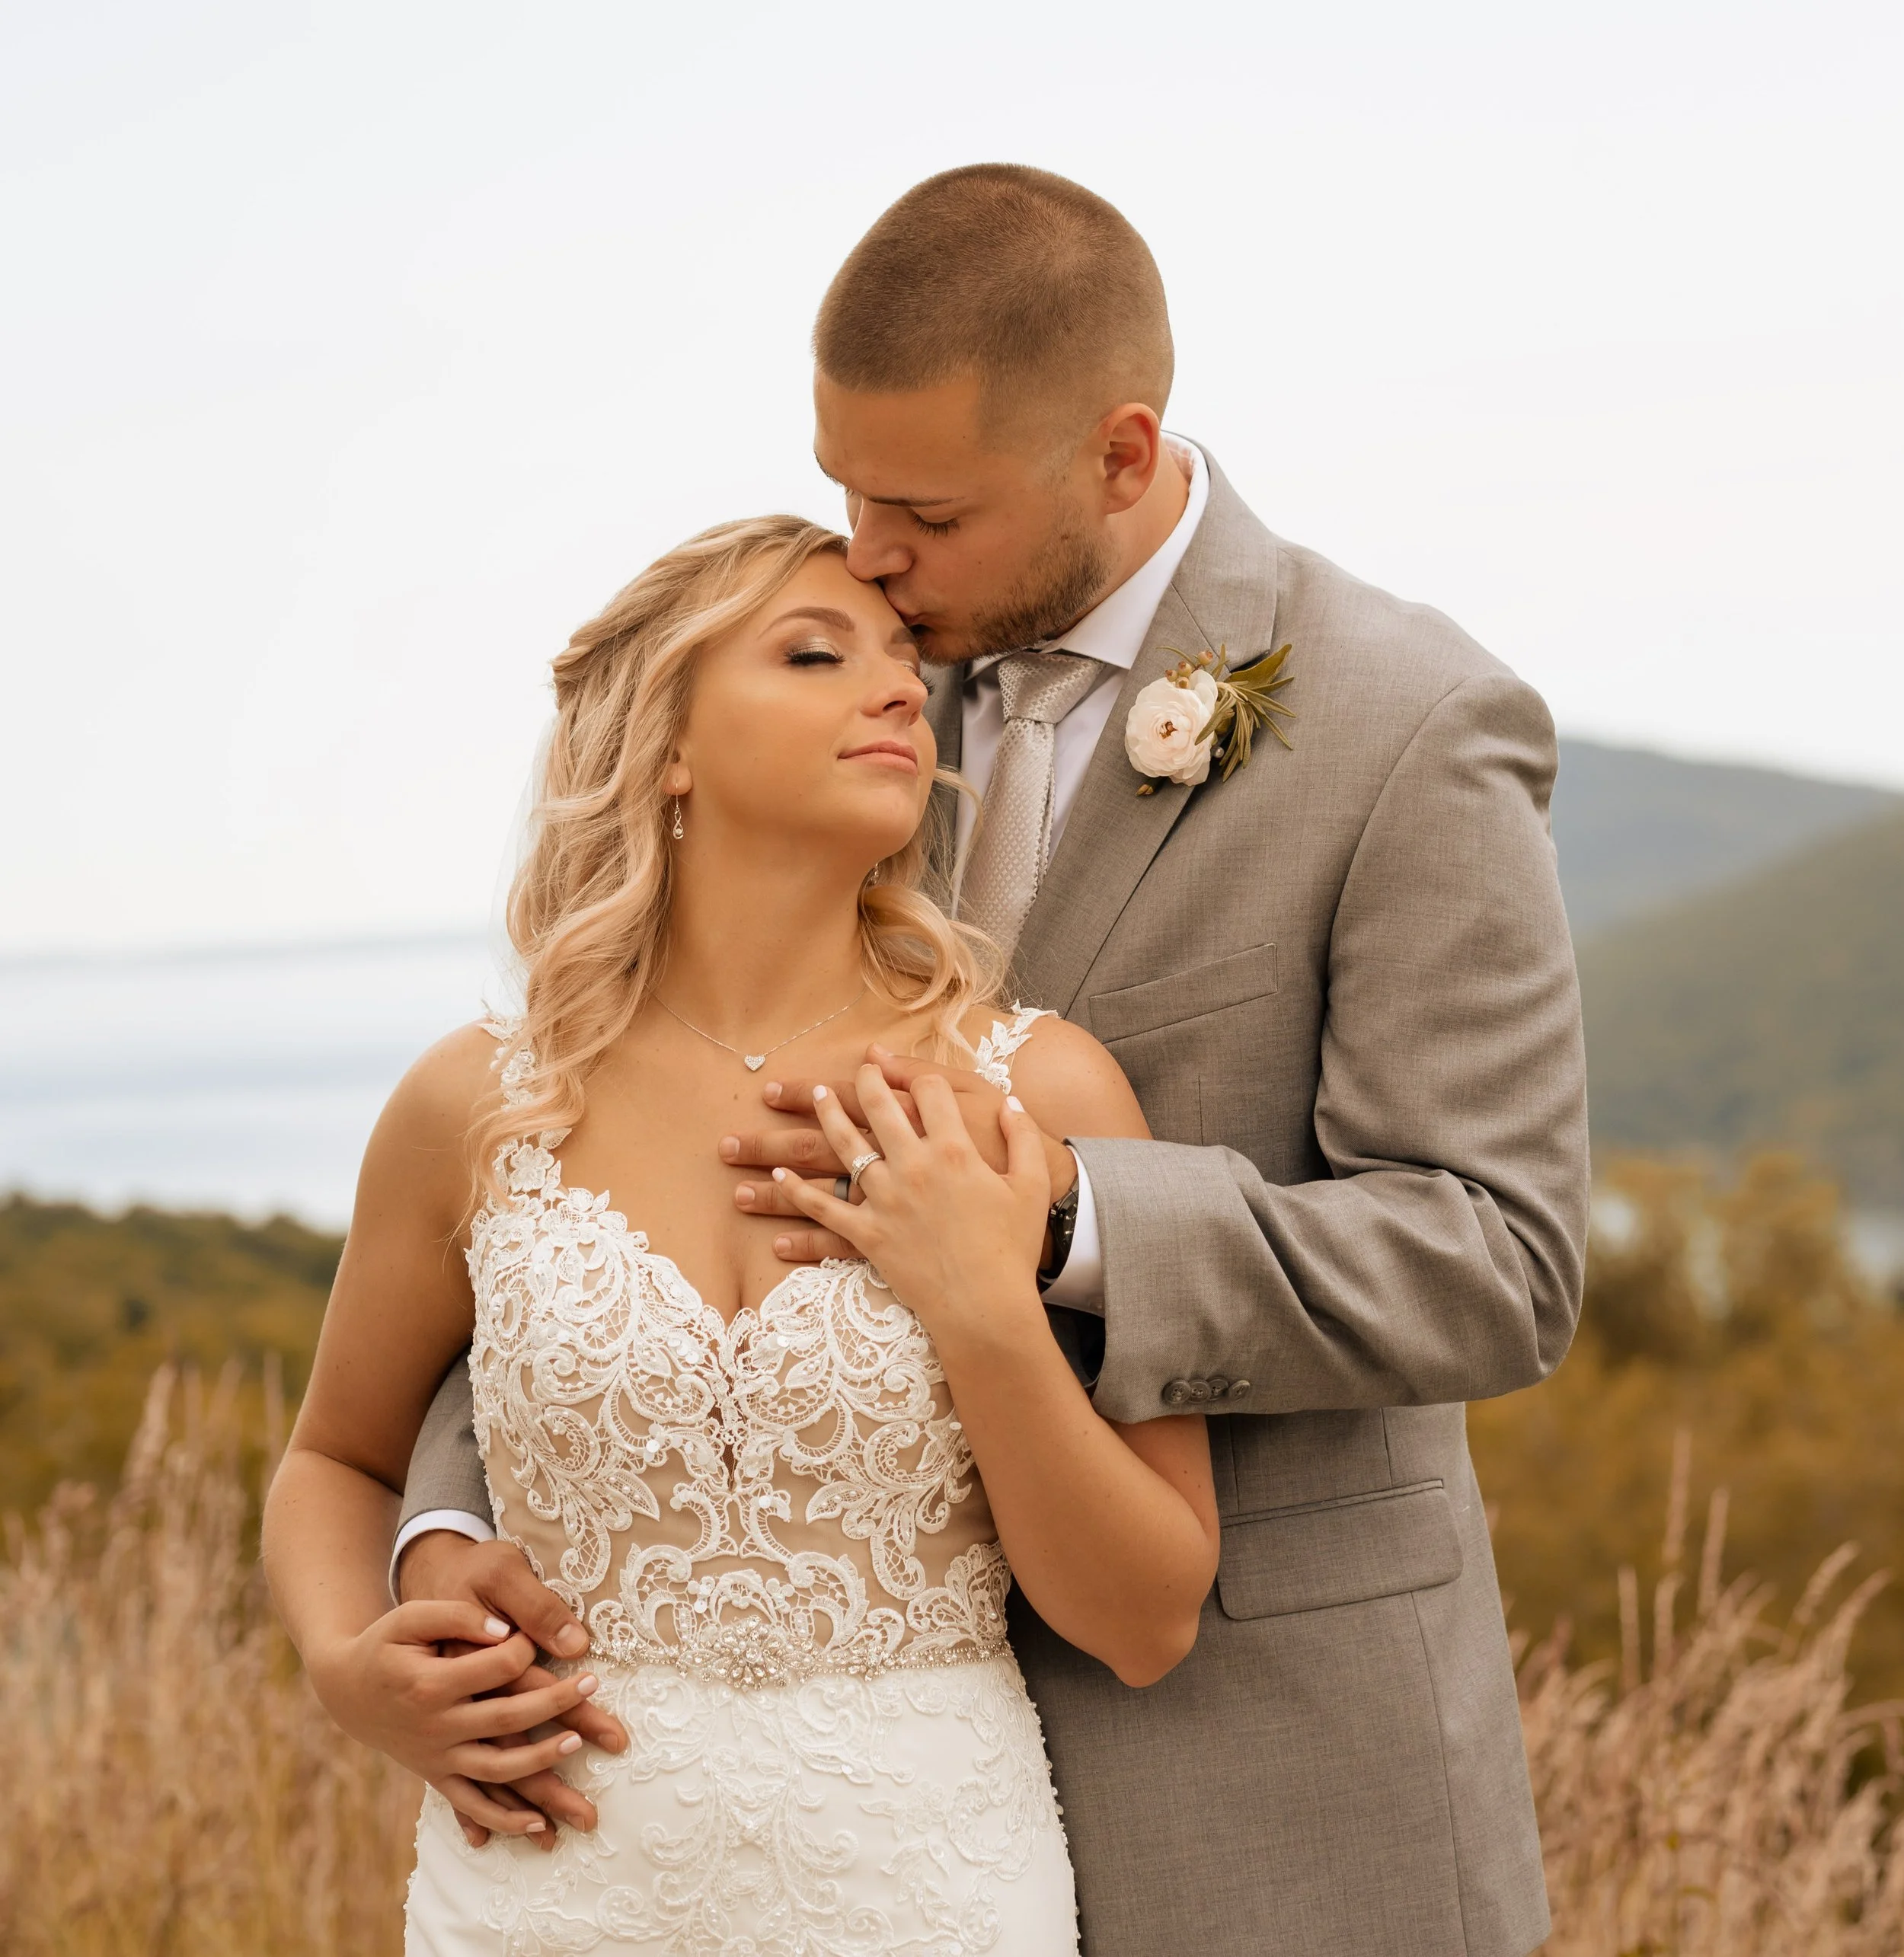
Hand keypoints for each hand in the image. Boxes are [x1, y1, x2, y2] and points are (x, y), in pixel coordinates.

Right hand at [304, 1600, 602, 1849]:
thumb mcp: (411, 1616)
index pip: (495, 1667)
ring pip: (496, 1769)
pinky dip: (503, 1819)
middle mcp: (435, 1727)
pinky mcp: (436, 1775)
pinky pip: (471, 1804)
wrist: (346, 1688)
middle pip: (506, 1719)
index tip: (537, 1636)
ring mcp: (437, 1757)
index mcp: (431, 1684)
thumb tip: (506, 1630)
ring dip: (540, 1762)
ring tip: (578, 1743)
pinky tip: (537, 1824)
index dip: (523, 1648)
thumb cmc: (385, 1643)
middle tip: (592, 1685)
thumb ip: (456, 1617)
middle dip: (555, 1704)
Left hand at [771, 1065, 1050, 1347]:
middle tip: (858, 1070)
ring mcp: (885, 1200)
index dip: (922, 1080)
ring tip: (809, 1097)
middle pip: (879, 1109)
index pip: (930, 1092)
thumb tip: (1013, 1102)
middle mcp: (913, 1166)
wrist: (988, 1306)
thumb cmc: (1013, 1247)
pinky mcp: (867, 1235)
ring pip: (842, 1148)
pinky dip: (796, 1193)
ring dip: (822, 1118)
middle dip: (864, 1082)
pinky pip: (824, 1210)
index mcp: (954, 1149)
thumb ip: (1022, 1135)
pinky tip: (776, 1176)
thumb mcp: (1030, 1184)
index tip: (916, 1078)